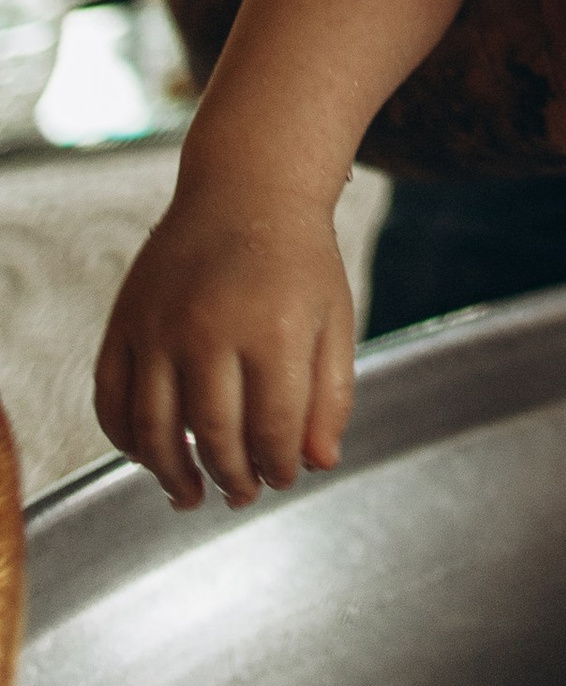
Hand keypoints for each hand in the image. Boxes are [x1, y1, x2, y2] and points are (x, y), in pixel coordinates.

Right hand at [93, 202, 353, 510]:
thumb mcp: (334, 320)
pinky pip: (110, 397)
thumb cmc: (298, 261)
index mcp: (273, 328)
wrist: (246, 189)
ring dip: (170, 474)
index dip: (279, 465)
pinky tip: (148, 456)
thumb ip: (331, 394)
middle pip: (212, 434)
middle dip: (231, 477)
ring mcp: (159, 323)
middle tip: (242, 494)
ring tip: (191, 495)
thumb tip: (318, 464)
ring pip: (153, 427)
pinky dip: (124, 438)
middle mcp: (209, 326)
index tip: (284, 478)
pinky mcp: (124, 319)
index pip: (272, 427)